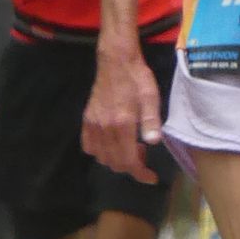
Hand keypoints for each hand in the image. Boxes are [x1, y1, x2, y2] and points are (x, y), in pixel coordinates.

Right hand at [83, 47, 160, 181]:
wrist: (116, 61)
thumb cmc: (137, 78)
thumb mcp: (151, 97)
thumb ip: (151, 121)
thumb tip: (153, 143)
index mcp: (122, 123)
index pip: (129, 161)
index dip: (140, 174)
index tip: (151, 178)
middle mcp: (105, 128)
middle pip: (115, 163)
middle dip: (132, 166)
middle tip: (143, 154)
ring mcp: (93, 124)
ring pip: (102, 157)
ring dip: (117, 160)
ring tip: (130, 147)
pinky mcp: (86, 120)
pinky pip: (89, 146)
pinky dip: (100, 152)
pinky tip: (112, 144)